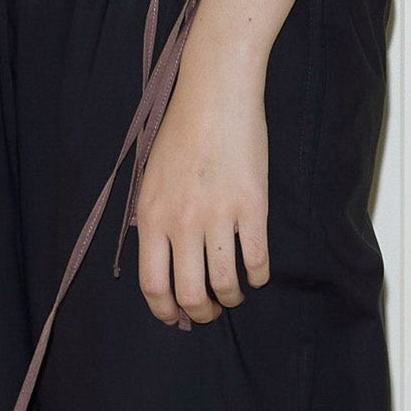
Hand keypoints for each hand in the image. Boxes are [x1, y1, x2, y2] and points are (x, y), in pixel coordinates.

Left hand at [133, 54, 271, 325]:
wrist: (216, 93)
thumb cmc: (182, 130)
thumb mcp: (152, 175)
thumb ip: (154, 218)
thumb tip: (162, 261)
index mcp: (152, 215)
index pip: (153, 284)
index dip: (165, 310)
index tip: (177, 316)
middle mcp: (182, 222)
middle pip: (191, 294)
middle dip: (202, 312)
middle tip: (210, 308)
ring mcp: (218, 217)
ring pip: (225, 284)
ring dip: (231, 297)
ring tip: (234, 291)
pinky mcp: (252, 208)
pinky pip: (257, 262)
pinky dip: (258, 276)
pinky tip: (256, 270)